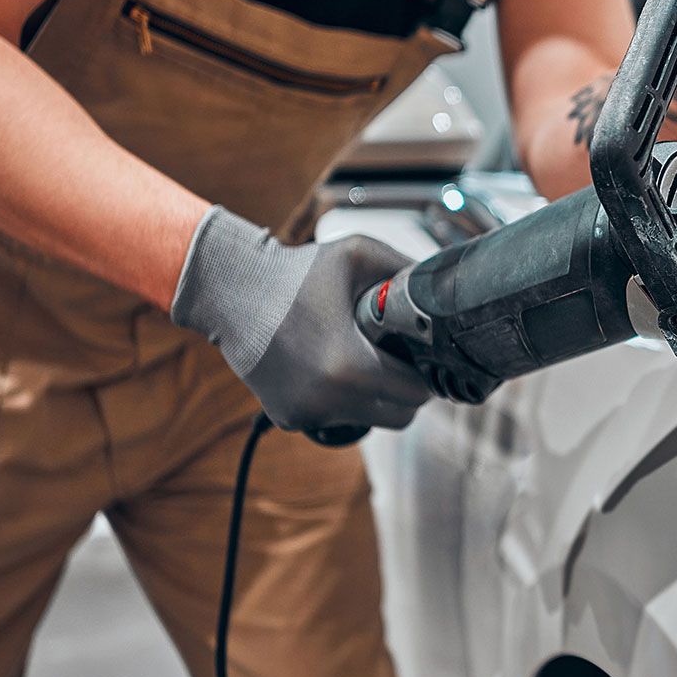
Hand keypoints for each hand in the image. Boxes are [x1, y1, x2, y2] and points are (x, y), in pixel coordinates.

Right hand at [172, 207, 431, 431]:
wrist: (230, 291)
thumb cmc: (297, 271)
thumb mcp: (359, 255)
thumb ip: (407, 272)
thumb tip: (445, 289)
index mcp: (351, 367)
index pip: (417, 393)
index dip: (424, 373)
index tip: (417, 355)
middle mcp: (329, 400)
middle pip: (400, 416)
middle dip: (405, 390)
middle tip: (397, 360)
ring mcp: (306, 414)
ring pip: (371, 421)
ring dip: (376, 398)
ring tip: (364, 359)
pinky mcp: (288, 418)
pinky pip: (337, 419)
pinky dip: (342, 400)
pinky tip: (329, 367)